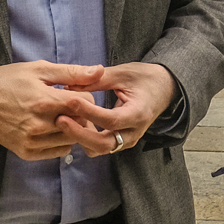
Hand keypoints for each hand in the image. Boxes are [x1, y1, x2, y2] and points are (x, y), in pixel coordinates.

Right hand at [0, 61, 104, 160]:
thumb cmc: (10, 80)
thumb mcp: (40, 69)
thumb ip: (72, 72)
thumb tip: (99, 71)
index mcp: (45, 101)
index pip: (86, 102)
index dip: (85, 95)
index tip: (75, 91)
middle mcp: (40, 124)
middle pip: (81, 122)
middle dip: (80, 112)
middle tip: (68, 104)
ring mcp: (32, 141)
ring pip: (71, 139)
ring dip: (72, 127)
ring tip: (59, 115)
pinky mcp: (26, 152)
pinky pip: (58, 152)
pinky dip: (61, 141)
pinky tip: (52, 128)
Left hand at [56, 62, 176, 156]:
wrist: (163, 89)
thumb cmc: (144, 78)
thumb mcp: (123, 73)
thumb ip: (98, 80)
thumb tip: (70, 86)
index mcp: (138, 114)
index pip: (111, 120)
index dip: (89, 112)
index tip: (71, 101)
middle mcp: (134, 133)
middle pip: (103, 144)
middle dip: (79, 133)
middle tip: (60, 119)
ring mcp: (127, 140)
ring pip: (100, 149)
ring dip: (81, 138)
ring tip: (64, 120)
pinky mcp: (120, 141)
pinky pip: (100, 147)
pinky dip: (85, 139)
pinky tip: (74, 124)